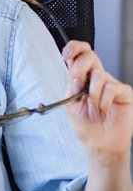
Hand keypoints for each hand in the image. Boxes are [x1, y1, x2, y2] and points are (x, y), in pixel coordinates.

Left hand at [62, 40, 132, 160]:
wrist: (99, 142)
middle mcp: (98, 78)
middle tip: (78, 86)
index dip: (74, 48)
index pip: (80, 53)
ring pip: (99, 74)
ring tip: (92, 109)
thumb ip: (72, 83)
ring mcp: (111, 83)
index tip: (66, 55)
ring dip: (91, 95)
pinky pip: (111, 87)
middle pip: (90, 56)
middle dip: (80, 69)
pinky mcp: (124, 92)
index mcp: (83, 78)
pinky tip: (103, 111)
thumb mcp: (71, 101)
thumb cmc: (85, 125)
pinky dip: (102, 101)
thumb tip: (72, 64)